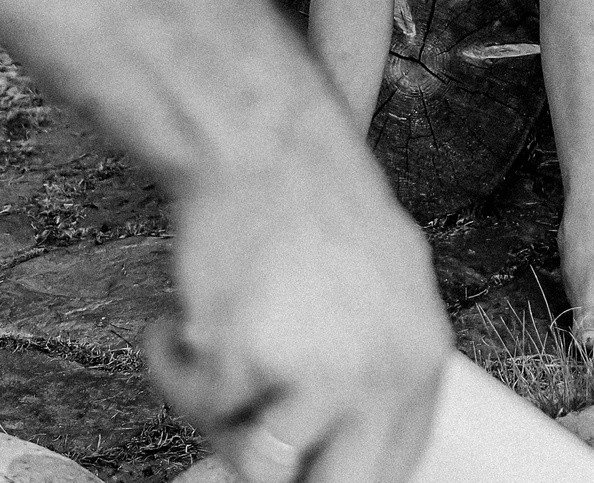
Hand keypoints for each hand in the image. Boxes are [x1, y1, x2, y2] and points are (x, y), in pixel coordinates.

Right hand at [151, 128, 454, 482]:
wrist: (263, 143)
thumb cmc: (315, 198)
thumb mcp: (390, 278)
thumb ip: (382, 357)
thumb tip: (353, 430)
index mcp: (420, 357)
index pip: (393, 465)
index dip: (338, 471)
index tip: (302, 465)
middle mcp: (379, 374)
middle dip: (283, 471)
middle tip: (247, 432)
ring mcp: (315, 373)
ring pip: (259, 464)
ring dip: (219, 418)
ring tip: (209, 358)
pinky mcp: (244, 359)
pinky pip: (195, 405)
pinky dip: (172, 368)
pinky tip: (176, 321)